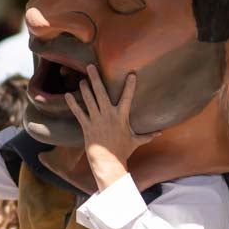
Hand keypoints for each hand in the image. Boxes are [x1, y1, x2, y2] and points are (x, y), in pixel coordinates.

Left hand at [65, 67, 156, 188]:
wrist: (108, 162)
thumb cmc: (122, 151)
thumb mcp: (136, 141)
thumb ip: (147, 135)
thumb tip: (161, 133)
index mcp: (121, 116)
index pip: (128, 97)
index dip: (130, 85)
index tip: (131, 74)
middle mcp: (108, 115)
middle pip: (101, 93)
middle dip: (95, 78)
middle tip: (90, 66)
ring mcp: (96, 120)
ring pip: (89, 100)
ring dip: (84, 88)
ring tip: (82, 79)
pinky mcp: (87, 126)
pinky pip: (78, 113)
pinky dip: (72, 104)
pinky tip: (67, 95)